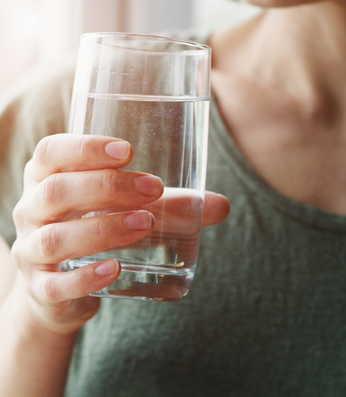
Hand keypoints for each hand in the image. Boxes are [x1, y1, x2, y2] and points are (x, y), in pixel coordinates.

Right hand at [10, 134, 229, 335]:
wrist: (62, 287)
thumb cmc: (97, 228)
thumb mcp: (126, 208)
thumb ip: (172, 204)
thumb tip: (222, 205)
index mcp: (47, 178)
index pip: (52, 152)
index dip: (84, 147)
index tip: (127, 150)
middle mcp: (31, 211)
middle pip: (56, 191)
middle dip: (107, 187)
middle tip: (152, 188)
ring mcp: (31, 251)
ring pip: (56, 237)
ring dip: (102, 228)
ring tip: (145, 223)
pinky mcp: (41, 289)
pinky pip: (55, 284)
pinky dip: (85, 277)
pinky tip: (114, 269)